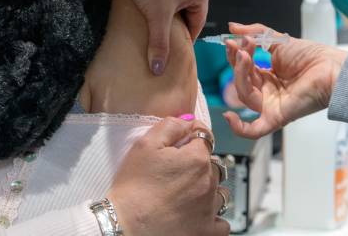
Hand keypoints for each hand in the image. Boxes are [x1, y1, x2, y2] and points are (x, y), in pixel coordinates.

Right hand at [107, 117, 229, 235]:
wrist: (125, 226)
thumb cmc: (133, 187)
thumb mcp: (144, 145)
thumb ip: (170, 126)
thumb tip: (189, 122)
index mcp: (197, 159)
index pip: (205, 138)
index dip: (191, 140)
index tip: (180, 147)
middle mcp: (209, 182)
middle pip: (213, 165)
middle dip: (199, 165)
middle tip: (176, 174)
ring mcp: (210, 209)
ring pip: (219, 192)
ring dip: (208, 190)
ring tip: (185, 196)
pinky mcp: (207, 231)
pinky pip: (222, 222)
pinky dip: (213, 218)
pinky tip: (196, 215)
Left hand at [120, 0, 210, 74]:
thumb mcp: (157, 17)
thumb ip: (160, 44)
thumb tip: (159, 69)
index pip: (198, 22)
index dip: (185, 37)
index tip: (175, 48)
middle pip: (188, 10)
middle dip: (175, 22)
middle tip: (162, 35)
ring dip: (167, 9)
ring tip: (153, 19)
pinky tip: (149, 2)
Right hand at [222, 23, 347, 138]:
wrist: (331, 68)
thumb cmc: (312, 56)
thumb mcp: (279, 40)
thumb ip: (255, 32)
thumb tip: (232, 27)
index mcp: (269, 76)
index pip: (243, 69)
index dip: (235, 56)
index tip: (232, 41)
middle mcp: (268, 91)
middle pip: (242, 82)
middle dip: (238, 63)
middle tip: (242, 47)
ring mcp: (271, 104)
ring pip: (245, 96)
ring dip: (240, 75)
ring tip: (246, 56)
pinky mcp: (277, 116)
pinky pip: (255, 129)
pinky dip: (240, 128)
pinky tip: (229, 117)